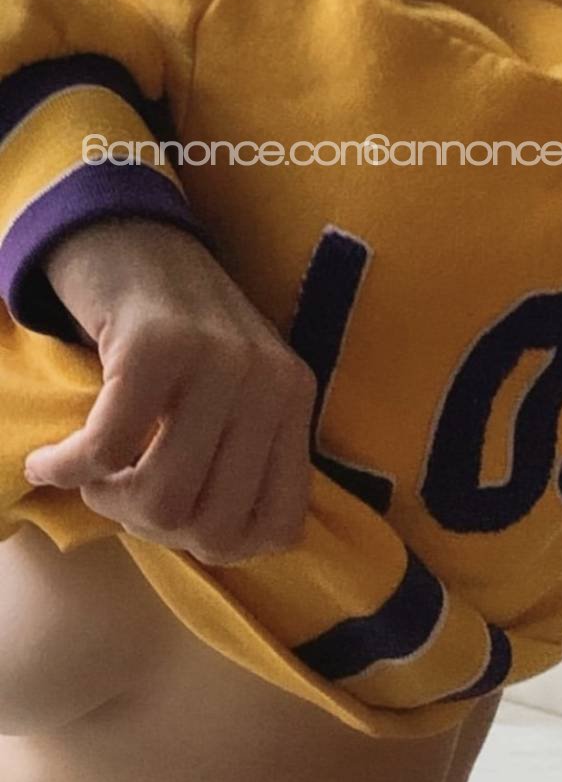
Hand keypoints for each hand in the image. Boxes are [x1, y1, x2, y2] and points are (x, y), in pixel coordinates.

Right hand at [23, 218, 316, 565]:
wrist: (131, 235)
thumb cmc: (176, 328)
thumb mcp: (233, 390)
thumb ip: (240, 454)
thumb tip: (219, 545)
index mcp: (293, 400)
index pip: (279, 527)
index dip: (218, 546)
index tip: (176, 522)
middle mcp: (268, 381)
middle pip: (212, 525)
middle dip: (153, 528)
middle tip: (120, 495)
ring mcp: (217, 361)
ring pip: (161, 497)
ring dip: (107, 501)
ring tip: (88, 474)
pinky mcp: (154, 347)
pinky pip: (105, 451)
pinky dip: (64, 469)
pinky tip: (48, 462)